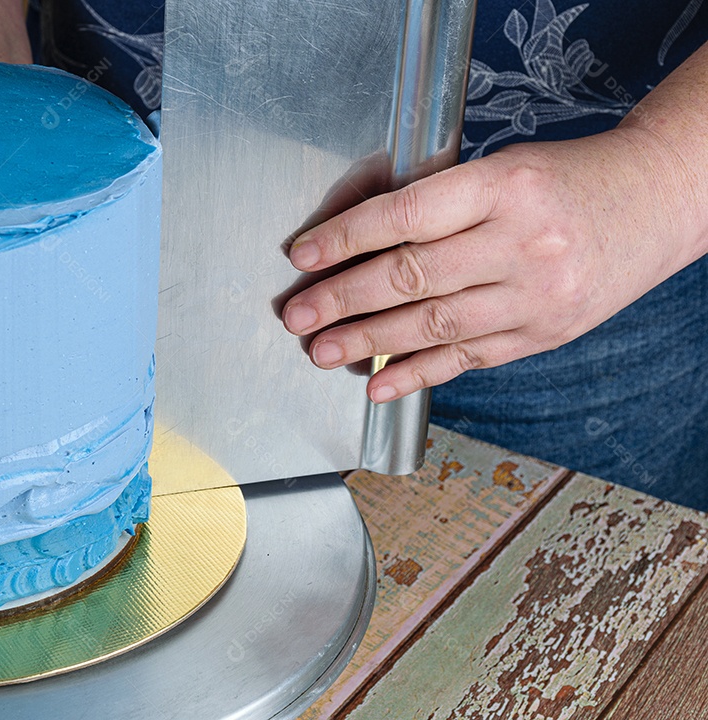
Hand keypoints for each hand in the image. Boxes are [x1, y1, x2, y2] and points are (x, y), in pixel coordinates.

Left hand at [281, 126, 703, 403]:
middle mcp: (522, 242)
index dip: (347, 237)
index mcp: (504, 186)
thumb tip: (352, 240)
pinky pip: (468, 359)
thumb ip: (436, 202)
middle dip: (344, 299)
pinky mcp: (543, 334)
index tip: (304, 254)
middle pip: (413, 276)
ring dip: (368, 342)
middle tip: (298, 315)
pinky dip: (416, 375)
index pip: (408, 214)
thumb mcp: (501, 168)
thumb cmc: (566, 179)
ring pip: (435, 325)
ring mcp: (536, 295)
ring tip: (322, 350)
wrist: (656, 201)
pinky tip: (377, 384)